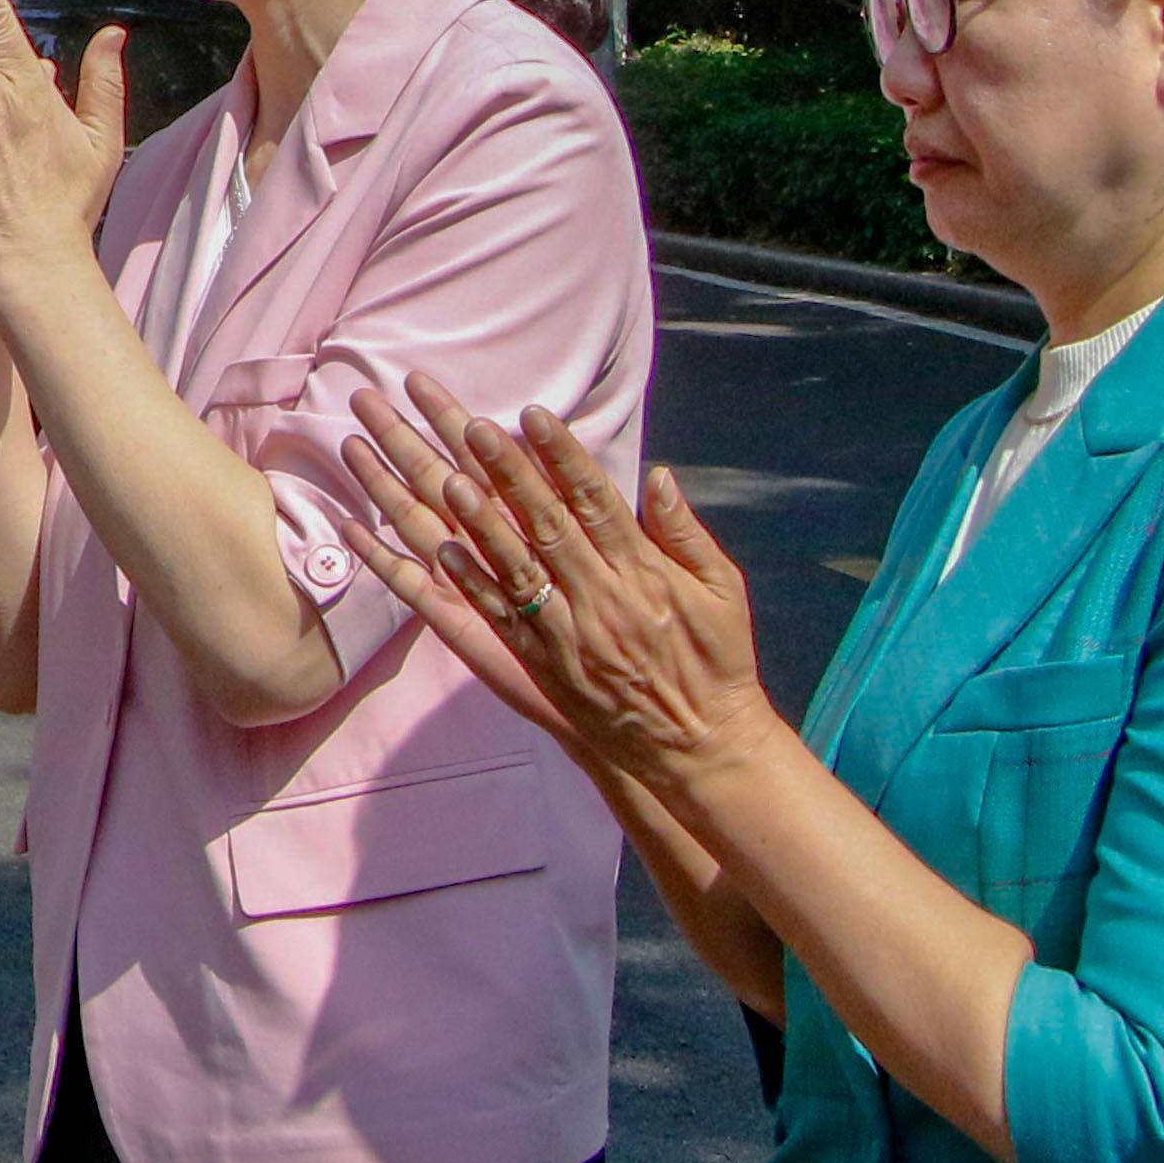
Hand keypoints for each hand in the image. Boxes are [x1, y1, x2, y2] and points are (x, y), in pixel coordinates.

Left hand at [334, 372, 777, 793]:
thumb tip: (659, 475)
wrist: (700, 748)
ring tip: (446, 477)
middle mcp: (601, 598)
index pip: (596, 501)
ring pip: (514, 567)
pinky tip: (440, 550)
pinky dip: (470, 584)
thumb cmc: (717, 661)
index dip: (561, 456)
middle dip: (508, 473)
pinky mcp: (543, 666)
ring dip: (478, 521)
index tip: (533, 414)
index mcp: (645, 573)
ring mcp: (567, 634)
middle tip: (472, 425)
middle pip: (545, 523)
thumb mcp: (723, 591)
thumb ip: (685, 533)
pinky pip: (498, 620)